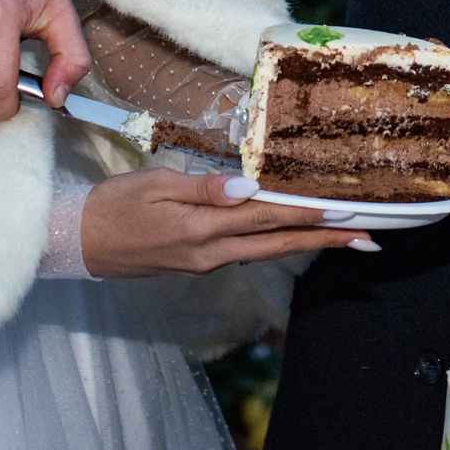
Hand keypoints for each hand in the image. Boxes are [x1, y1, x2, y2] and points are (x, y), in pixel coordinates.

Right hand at [81, 170, 371, 276]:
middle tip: (369, 240)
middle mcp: (211, 253)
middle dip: (326, 239)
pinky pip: (248, 251)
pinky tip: (294, 233)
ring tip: (345, 238)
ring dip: (308, 242)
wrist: (80, 243)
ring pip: (267, 250)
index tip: (346, 211)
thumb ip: (204, 188)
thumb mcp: (156, 186)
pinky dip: (277, 241)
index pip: (266, 219)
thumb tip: (248, 188)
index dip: (308, 214)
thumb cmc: (115, 205)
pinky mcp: (200, 263)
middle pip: (278, 243)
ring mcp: (207, 263)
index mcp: (202, 231)